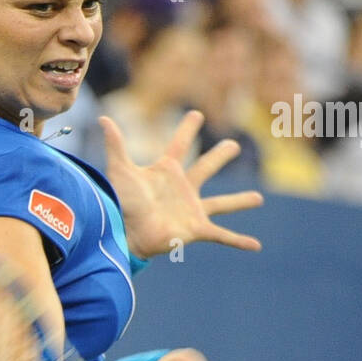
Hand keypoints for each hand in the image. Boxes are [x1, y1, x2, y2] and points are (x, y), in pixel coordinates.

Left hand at [99, 110, 263, 258]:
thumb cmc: (121, 202)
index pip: (179, 145)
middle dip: (219, 157)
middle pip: (205, 168)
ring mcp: (191, 209)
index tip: (196, 114)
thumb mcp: (120, 170)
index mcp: (166, 172)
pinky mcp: (196, 229)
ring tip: (258, 198)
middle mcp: (182, 189)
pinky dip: (239, 240)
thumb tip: (103, 118)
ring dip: (239, 201)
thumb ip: (115, 145)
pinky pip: (222, 235)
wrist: (125, 231)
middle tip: (233, 145)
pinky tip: (256, 246)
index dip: (186, 129)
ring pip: (221, 204)